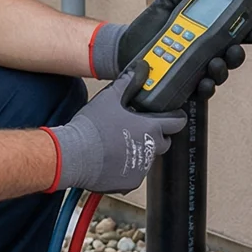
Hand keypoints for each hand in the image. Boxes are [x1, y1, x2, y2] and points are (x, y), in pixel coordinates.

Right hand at [45, 79, 188, 193]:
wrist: (74, 155)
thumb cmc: (91, 128)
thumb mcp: (110, 97)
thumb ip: (128, 82)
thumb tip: (140, 68)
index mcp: (150, 128)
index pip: (177, 122)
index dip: (176, 117)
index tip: (173, 116)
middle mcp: (150, 150)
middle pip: (164, 141)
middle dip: (155, 135)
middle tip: (139, 128)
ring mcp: (141, 168)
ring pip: (147, 157)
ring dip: (139, 150)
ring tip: (118, 143)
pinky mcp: (129, 182)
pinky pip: (134, 173)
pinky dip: (126, 167)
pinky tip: (112, 158)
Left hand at [91, 0, 251, 99]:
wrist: (123, 49)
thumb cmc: (146, 28)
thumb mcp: (163, 5)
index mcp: (204, 31)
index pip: (232, 32)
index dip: (248, 33)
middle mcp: (204, 52)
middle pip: (230, 55)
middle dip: (237, 54)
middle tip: (233, 50)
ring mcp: (195, 69)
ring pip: (219, 73)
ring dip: (222, 70)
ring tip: (214, 64)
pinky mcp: (184, 85)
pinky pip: (202, 90)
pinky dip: (206, 88)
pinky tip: (203, 83)